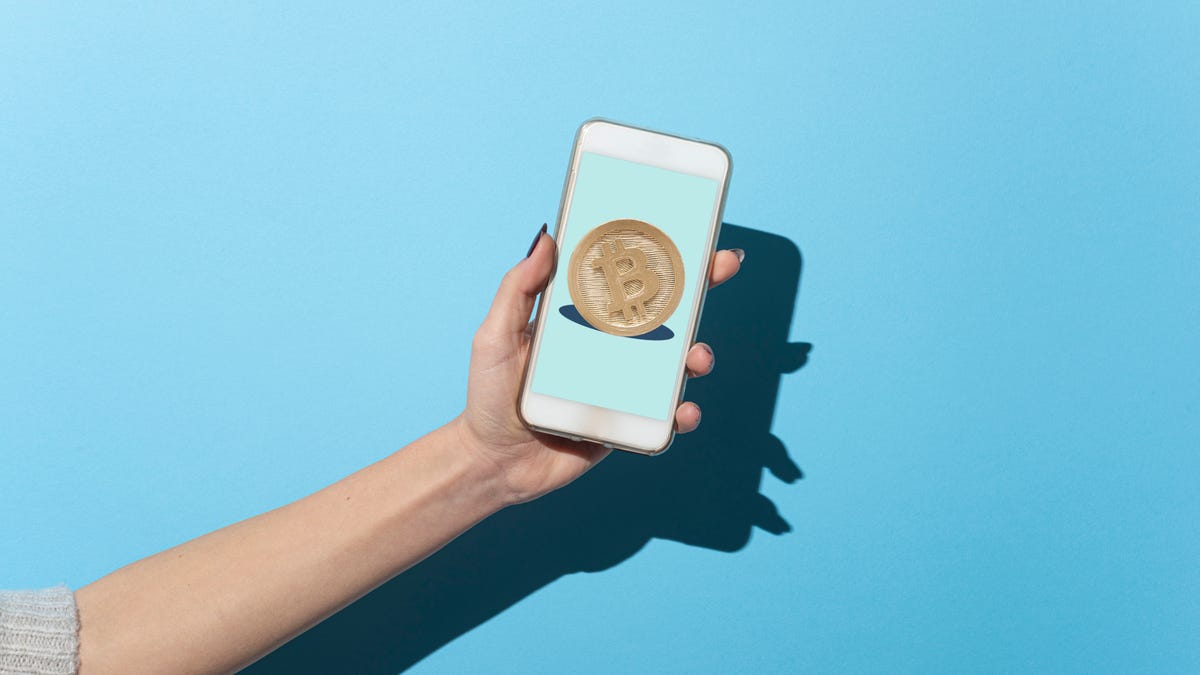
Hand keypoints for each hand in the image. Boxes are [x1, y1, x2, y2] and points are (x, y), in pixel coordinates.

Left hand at [454, 226, 742, 504]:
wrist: (493, 462)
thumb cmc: (489, 396)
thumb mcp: (497, 335)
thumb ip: (518, 289)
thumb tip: (546, 237)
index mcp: (583, 318)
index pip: (627, 277)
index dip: (660, 253)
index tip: (690, 228)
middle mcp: (610, 346)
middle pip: (666, 310)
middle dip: (702, 284)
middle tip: (724, 265)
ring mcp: (624, 384)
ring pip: (676, 362)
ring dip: (698, 353)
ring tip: (695, 358)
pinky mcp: (629, 423)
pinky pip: (666, 415)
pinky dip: (682, 412)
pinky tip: (681, 411)